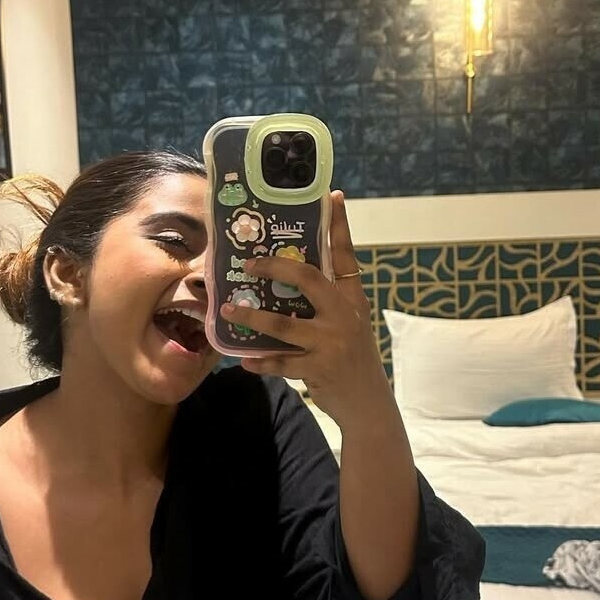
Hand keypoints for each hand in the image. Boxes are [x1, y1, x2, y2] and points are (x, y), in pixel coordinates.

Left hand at [222, 190, 388, 422]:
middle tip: (250, 263)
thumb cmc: (352, 356)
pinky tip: (244, 359)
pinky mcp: (318, 368)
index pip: (346, 255)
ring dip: (252, 317)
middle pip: (308, 279)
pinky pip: (281, 362)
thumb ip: (327, 301)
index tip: (333, 197)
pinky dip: (261, 361)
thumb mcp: (349, 323)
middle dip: (275, 268)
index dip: (339, 226)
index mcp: (352, 298)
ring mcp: (331, 342)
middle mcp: (344, 315)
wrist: (368, 403)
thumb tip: (288, 277)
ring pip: (283, 324)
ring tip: (231, 309)